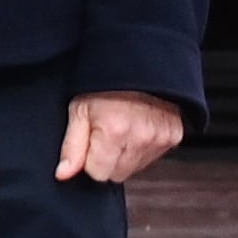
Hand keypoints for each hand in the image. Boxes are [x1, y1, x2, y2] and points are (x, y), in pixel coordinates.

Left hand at [54, 93, 185, 184]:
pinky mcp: (174, 136)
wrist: (140, 62)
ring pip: (135, 168)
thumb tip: (63, 175)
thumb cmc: (106, 83)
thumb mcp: (80, 109)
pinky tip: (137, 128)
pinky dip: (143, 148)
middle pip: (117, 174)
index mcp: (115, 131)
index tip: (91, 140)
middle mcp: (141, 137)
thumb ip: (72, 146)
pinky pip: (152, 157)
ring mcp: (161, 138)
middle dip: (108, 159)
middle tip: (106, 132)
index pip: (98, 174)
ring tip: (122, 128)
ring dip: (126, 154)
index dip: (90, 159)